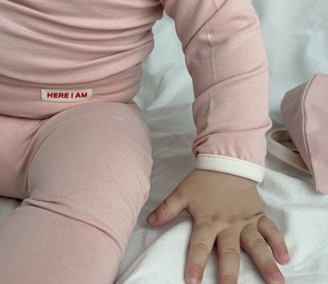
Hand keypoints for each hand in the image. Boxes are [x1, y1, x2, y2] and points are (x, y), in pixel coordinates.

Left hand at [146, 169, 289, 283]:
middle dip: (230, 272)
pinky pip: (270, 229)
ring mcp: (245, 220)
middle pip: (229, 250)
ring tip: (275, 282)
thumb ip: (166, 209)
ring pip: (256, 243)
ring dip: (266, 262)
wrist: (226, 162)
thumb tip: (148, 222)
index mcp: (207, 220)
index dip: (195, 262)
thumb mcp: (181, 193)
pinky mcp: (258, 214)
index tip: (193, 282)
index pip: (199, 245)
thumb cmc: (203, 180)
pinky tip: (285, 258)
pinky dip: (279, 242)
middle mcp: (228, 224)